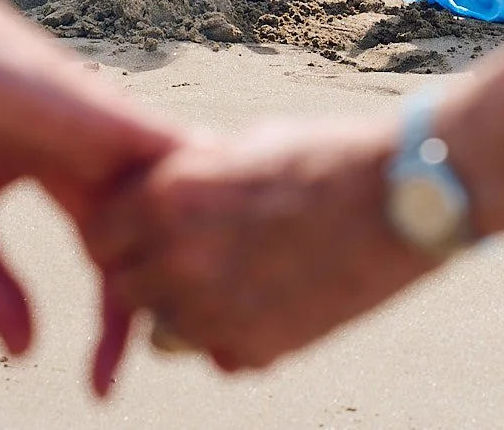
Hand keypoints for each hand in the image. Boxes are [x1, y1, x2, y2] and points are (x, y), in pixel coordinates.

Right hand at [0, 0, 181, 390]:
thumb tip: (23, 352)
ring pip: (188, 205)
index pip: (115, 268)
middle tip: (196, 363)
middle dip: (179, 306)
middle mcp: (107, 164)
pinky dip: (201, 203)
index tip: (101, 390)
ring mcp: (115, 138)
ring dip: (202, 261)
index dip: (113, 330)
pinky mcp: (113, 116)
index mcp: (74, 186)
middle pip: (164, 246)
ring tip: (213, 330)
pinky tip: (214, 254)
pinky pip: (178, 160)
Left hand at [84, 118, 437, 376]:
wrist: (403, 198)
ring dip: (188, 312)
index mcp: (171, 196)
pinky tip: (271, 303)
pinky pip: (218, 356)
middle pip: (125, 289)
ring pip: (165, 332)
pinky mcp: (255, 347)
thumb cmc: (330, 157)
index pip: (100, 236)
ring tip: (237, 280)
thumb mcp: (248, 146)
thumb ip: (196, 176)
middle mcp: (180, 257)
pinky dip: (235, 339)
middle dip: (148, 275)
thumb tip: (168, 190)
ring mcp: (215, 309)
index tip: (141, 233)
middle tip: (191, 259)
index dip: (118, 234)